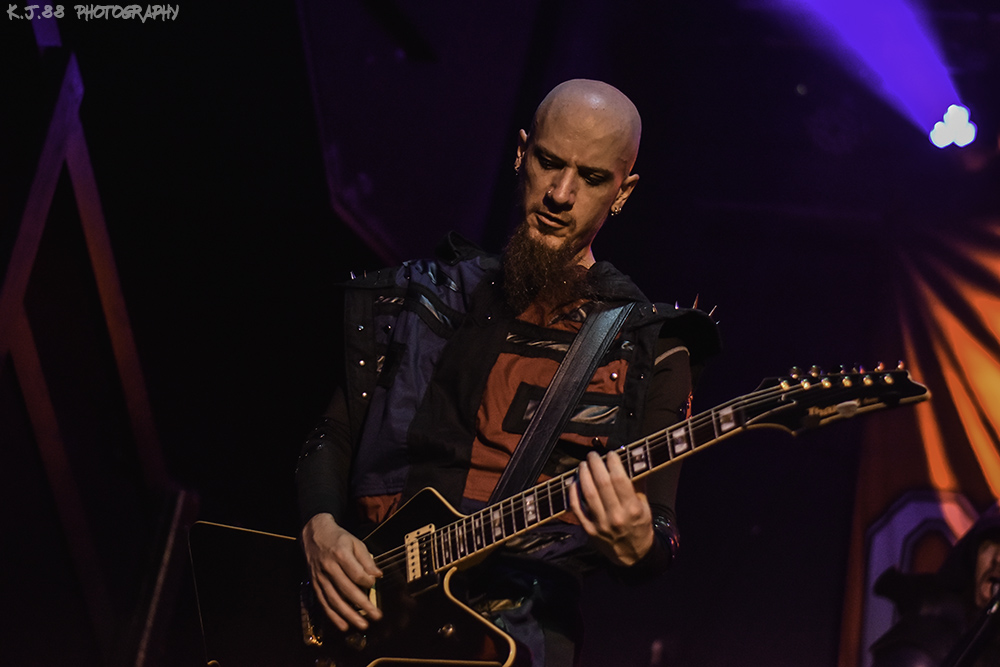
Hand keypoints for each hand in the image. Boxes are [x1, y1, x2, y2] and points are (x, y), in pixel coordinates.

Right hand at [301, 513, 382, 631]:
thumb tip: (377, 575)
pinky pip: (324, 603)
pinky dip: (333, 616)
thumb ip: (367, 559)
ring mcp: (320, 578)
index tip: (374, 584)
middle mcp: (329, 567)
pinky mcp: (315, 585)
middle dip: (363, 605)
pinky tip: (343, 625)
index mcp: (340, 554)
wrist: (314, 534)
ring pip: (335, 600)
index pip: (356, 574)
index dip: (367, 582)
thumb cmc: (337, 538)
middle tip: (375, 615)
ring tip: (362, 624)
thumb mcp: (355, 542)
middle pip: (347, 590)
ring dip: (349, 615)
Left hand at [569, 451, 654, 566]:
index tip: (610, 454)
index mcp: (632, 509)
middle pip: (601, 483)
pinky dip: (573, 493)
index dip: (613, 463)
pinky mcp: (588, 530)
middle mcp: (616, 516)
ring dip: (583, 475)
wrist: (632, 556)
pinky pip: (576, 508)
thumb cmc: (639, 526)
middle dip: (595, 464)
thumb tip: (633, 460)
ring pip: (587, 493)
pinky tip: (574, 482)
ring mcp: (600, 524)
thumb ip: (638, 485)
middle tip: (592, 455)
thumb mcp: (645, 507)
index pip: (619, 479)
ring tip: (583, 464)